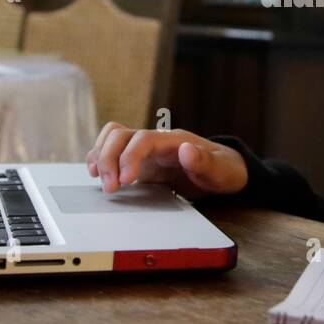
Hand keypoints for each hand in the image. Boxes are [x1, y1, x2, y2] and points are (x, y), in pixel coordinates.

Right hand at [86, 122, 247, 200]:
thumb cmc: (224, 170)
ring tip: (98, 179)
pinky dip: (101, 159)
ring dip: (101, 155)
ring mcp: (145, 150)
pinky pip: (113, 151)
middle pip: (121, 134)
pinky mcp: (139, 161)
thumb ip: (205, 162)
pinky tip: (99, 175)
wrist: (224, 170)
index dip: (130, 156)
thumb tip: (186, 150)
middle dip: (109, 158)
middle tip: (109, 188)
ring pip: (113, 138)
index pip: (143, 139)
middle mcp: (156, 141)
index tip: (125, 180)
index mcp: (174, 140)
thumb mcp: (221, 171)